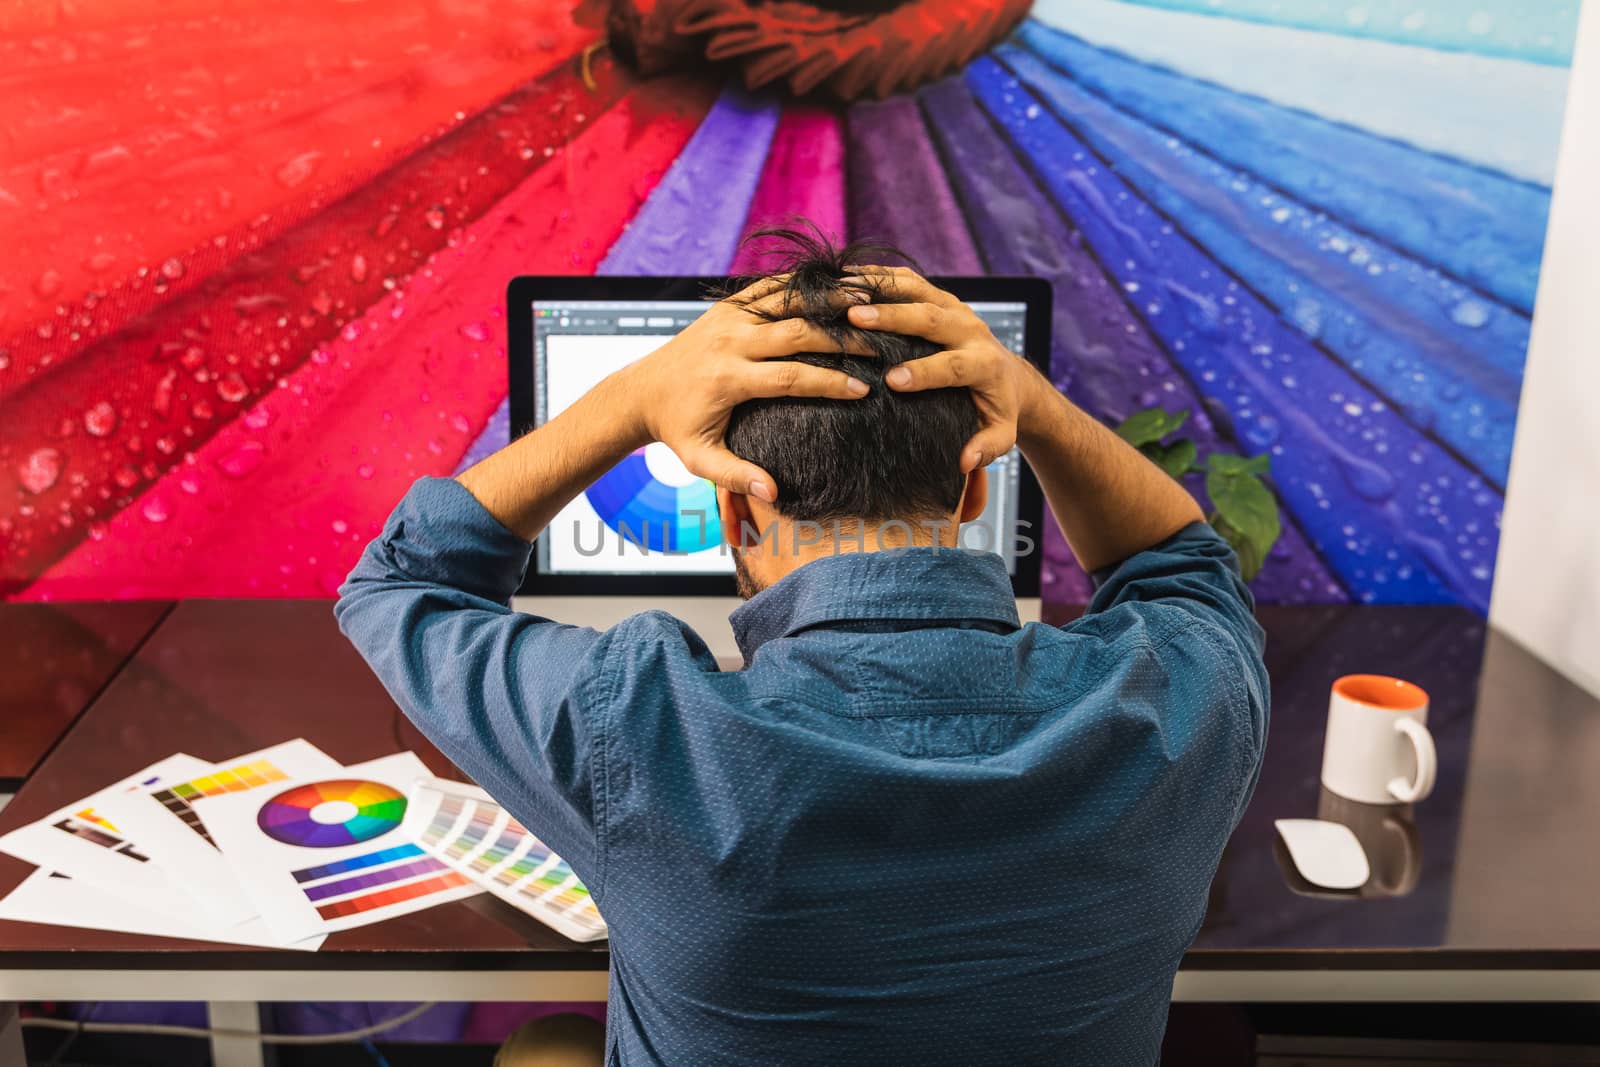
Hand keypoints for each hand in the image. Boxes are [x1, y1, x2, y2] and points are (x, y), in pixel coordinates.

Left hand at [620, 275, 870, 502]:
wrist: (641, 391)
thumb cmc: (677, 430)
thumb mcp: (700, 460)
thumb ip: (735, 476)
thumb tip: (773, 494)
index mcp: (728, 379)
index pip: (791, 377)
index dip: (830, 382)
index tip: (864, 389)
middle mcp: (730, 341)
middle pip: (797, 333)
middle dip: (842, 339)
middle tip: (879, 345)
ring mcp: (729, 317)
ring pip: (788, 300)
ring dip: (829, 301)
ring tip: (868, 301)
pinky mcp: (728, 305)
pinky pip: (771, 288)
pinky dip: (804, 284)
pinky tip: (834, 285)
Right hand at [845, 266, 1048, 471]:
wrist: (1009, 376)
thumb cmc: (998, 409)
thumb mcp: (1000, 433)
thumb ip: (987, 447)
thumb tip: (964, 461)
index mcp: (984, 364)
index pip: (954, 366)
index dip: (924, 372)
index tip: (892, 380)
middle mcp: (971, 329)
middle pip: (931, 318)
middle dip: (893, 318)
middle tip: (855, 318)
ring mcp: (956, 308)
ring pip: (918, 290)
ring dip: (880, 289)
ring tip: (842, 290)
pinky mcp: (941, 296)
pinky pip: (910, 280)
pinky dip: (880, 277)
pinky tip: (847, 279)